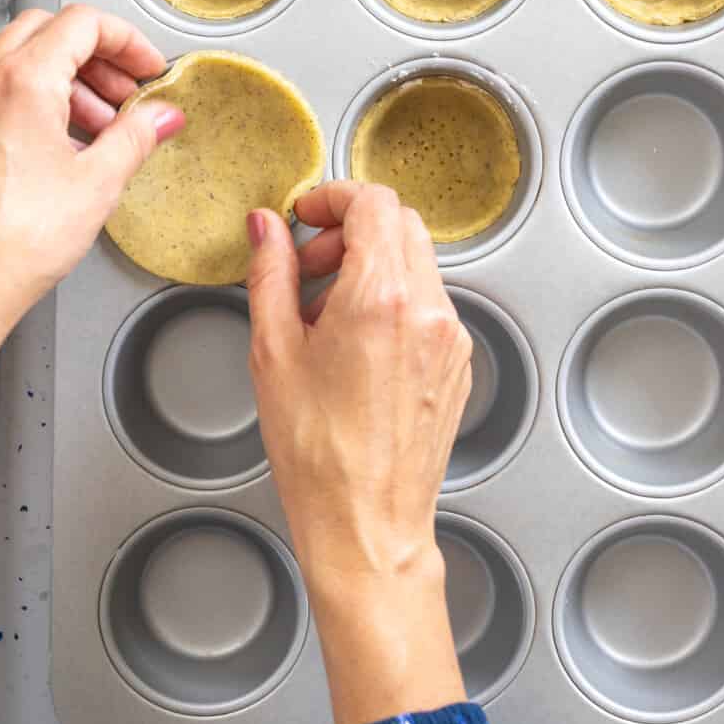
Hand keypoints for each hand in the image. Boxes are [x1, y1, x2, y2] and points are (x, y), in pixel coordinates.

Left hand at [0, 6, 182, 549]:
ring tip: (94, 131)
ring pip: (12, 62)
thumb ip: (135, 138)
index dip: (126, 40)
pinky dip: (24, 102)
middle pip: (44, 31)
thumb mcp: (96, 185)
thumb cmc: (10, 245)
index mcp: (20, 79)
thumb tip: (162, 116)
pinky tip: (50, 150)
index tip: (146, 70)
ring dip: (60, 81)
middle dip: (93, 56)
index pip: (82, 23)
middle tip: (125, 95)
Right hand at [246, 181, 471, 723]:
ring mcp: (450, 338)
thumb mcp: (273, 353)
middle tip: (308, 265)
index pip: (373, 202)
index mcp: (382, 298)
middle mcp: (428, 310)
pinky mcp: (458, 364)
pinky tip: (354, 342)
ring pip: (417, 263)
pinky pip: (429, 304)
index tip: (304, 216)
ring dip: (372, 265)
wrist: (367, 526)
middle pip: (401, 224)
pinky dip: (393, 300)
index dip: (333, 198)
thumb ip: (270, 275)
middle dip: (351, 230)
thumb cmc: (318, 455)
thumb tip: (265, 229)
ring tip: (324, 313)